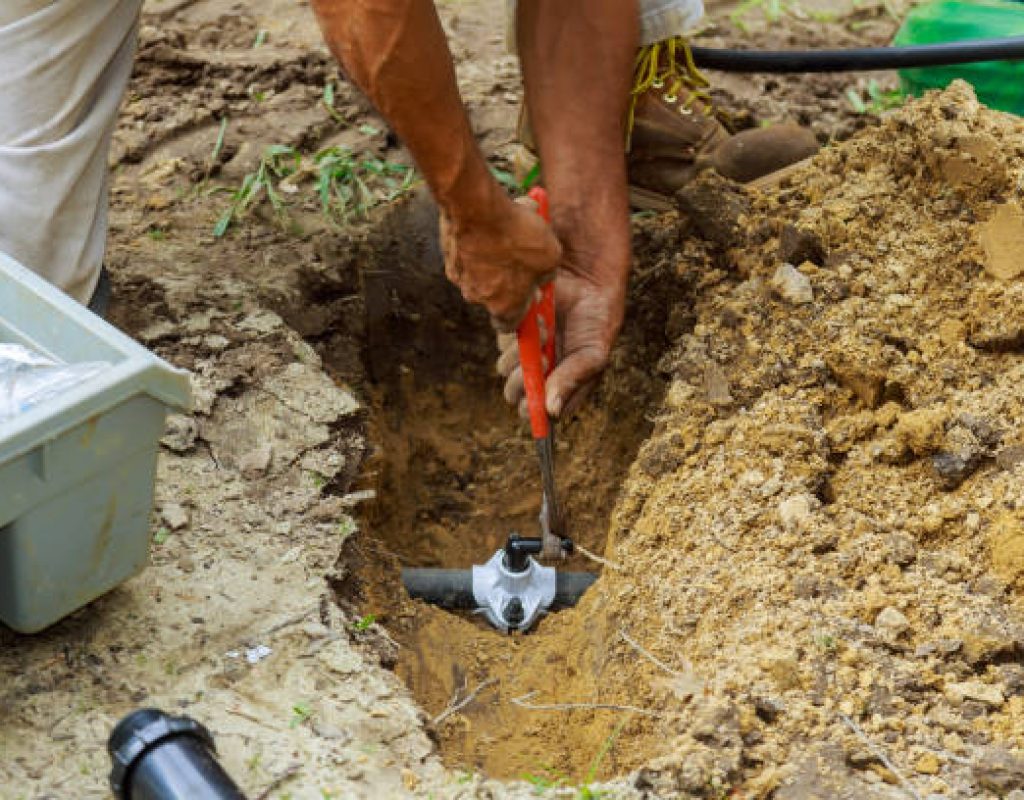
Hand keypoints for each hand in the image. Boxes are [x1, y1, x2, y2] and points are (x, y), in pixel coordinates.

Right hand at [439, 191, 561, 330]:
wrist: (477, 208)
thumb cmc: (517, 237)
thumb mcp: (551, 257)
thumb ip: (548, 274)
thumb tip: (544, 276)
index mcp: (503, 307)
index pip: (508, 326)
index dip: (519, 313)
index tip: (528, 299)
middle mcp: (476, 297)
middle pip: (494, 295)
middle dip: (508, 279)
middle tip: (523, 257)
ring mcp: (459, 276)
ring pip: (481, 270)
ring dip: (495, 257)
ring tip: (510, 232)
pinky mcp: (448, 253)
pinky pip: (468, 251)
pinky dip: (479, 241)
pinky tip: (492, 222)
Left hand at [497, 257, 625, 418]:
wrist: (586, 279)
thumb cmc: (596, 320)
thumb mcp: (593, 355)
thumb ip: (573, 380)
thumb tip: (551, 411)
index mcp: (558, 386)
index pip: (535, 412)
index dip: (532, 408)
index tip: (538, 394)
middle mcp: (536, 373)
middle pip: (513, 393)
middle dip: (524, 380)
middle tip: (543, 358)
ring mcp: (521, 352)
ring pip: (505, 367)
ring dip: (525, 352)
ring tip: (547, 328)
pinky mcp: (510, 329)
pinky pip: (503, 337)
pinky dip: (521, 328)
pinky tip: (539, 315)